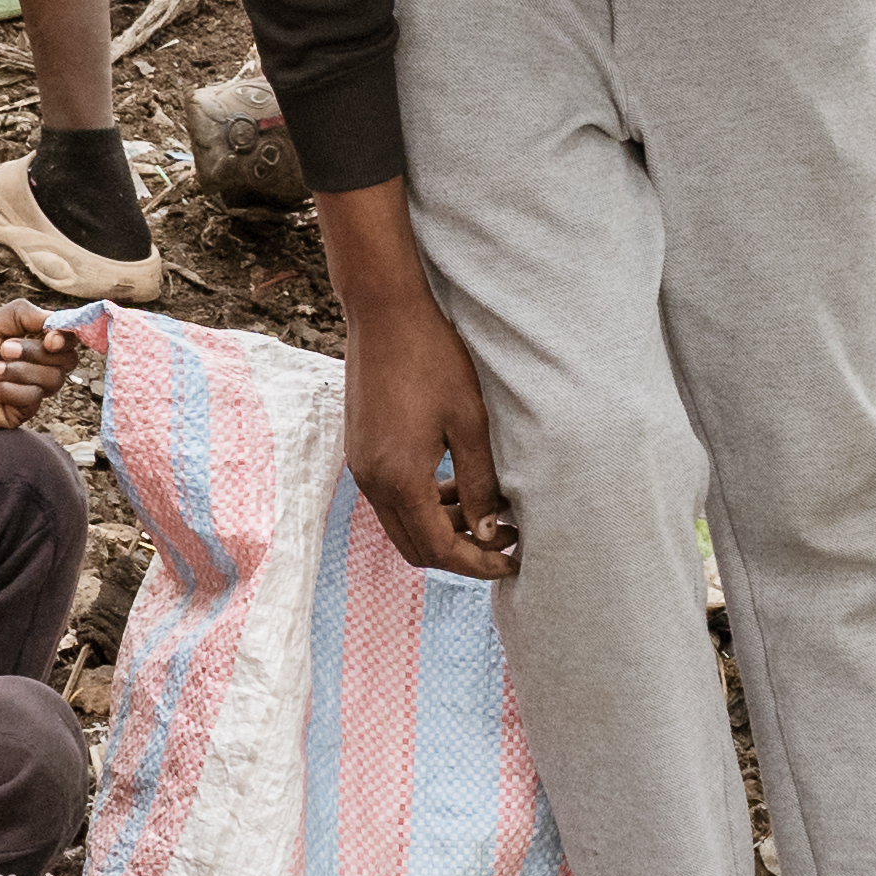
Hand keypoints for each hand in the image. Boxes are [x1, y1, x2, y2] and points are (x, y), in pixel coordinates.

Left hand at [0, 301, 78, 440]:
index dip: (66, 337)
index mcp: (29, 339)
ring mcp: (29, 389)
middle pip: (66, 360)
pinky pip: (33, 399)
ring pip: (51, 380)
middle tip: (4, 350)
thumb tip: (58, 320)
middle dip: (35, 353)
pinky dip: (8, 391)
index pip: (66, 338)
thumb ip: (25, 313)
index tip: (51, 338)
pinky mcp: (20, 411)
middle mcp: (34, 364)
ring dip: (18, 372)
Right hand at [337, 289, 518, 580]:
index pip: (440, 549)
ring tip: (489, 512)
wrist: (385, 312)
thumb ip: (479, 483)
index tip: (513, 560)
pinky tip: (458, 486)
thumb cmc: (434, 359)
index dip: (478, 563)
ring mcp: (362, 467)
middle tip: (505, 540)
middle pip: (416, 548)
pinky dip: (426, 505)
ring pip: (403, 524)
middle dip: (462, 553)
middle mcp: (373, 482)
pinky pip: (394, 498)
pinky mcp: (362, 450)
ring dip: (444, 528)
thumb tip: (488, 533)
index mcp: (400, 479)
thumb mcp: (470, 423)